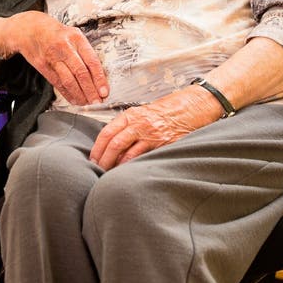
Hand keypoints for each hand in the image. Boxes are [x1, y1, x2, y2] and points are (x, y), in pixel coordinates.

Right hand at [0, 11, 108, 104]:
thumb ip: (85, 51)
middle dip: (90, 90)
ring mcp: (52, 57)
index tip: (104, 92)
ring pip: (68, 80)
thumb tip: (100, 75)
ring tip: (87, 103)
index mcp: (76, 37)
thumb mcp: (73, 34)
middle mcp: (64, 47)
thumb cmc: (56, 33)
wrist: (29, 28)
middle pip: (80, 72)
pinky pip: (57, 83)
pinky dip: (67, 94)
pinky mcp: (43, 66)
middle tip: (97, 102)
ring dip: (79, 95)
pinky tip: (75, 100)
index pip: (91, 61)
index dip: (99, 79)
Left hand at [89, 86, 218, 169]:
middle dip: (103, 159)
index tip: (92, 158)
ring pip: (127, 154)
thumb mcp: (142, 112)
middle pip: (114, 144)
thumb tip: (110, 144)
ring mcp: (152, 135)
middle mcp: (139, 124)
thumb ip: (127, 125)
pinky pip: (144, 158)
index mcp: (131, 115)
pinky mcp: (163, 145)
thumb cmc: (165, 111)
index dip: (97, 147)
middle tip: (97, 170)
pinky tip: (128, 173)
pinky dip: (133, 166)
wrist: (190, 107)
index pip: (107, 132)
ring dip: (116, 166)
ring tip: (109, 175)